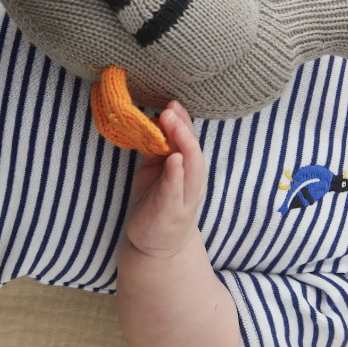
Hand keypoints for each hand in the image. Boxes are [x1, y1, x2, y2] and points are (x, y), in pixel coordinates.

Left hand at [125, 101, 206, 257]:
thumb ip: (158, 148)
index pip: (189, 140)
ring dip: (184, 144)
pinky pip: (176, 190)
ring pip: (192, 167)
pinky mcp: (171, 211)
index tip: (172, 103)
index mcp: (190, 169)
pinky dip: (176, 174)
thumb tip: (153, 121)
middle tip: (170, 110)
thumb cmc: (156, 201)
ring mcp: (184, 197)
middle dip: (183, 128)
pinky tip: (173, 159)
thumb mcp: (156, 170)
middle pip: (194, 150)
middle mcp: (193, 181)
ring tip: (173, 124)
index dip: (183, 121)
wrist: (154, 243)